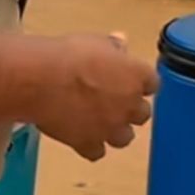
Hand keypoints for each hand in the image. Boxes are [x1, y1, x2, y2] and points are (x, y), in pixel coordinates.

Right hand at [18, 33, 156, 161]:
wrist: (43, 81)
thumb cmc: (70, 55)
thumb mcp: (96, 41)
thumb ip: (113, 47)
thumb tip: (120, 44)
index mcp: (137, 76)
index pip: (152, 83)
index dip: (141, 83)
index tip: (130, 79)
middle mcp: (130, 105)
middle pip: (143, 114)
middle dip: (131, 110)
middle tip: (115, 102)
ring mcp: (110, 128)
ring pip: (125, 138)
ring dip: (116, 131)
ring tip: (100, 123)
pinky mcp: (88, 144)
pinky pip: (97, 153)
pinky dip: (91, 147)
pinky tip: (81, 137)